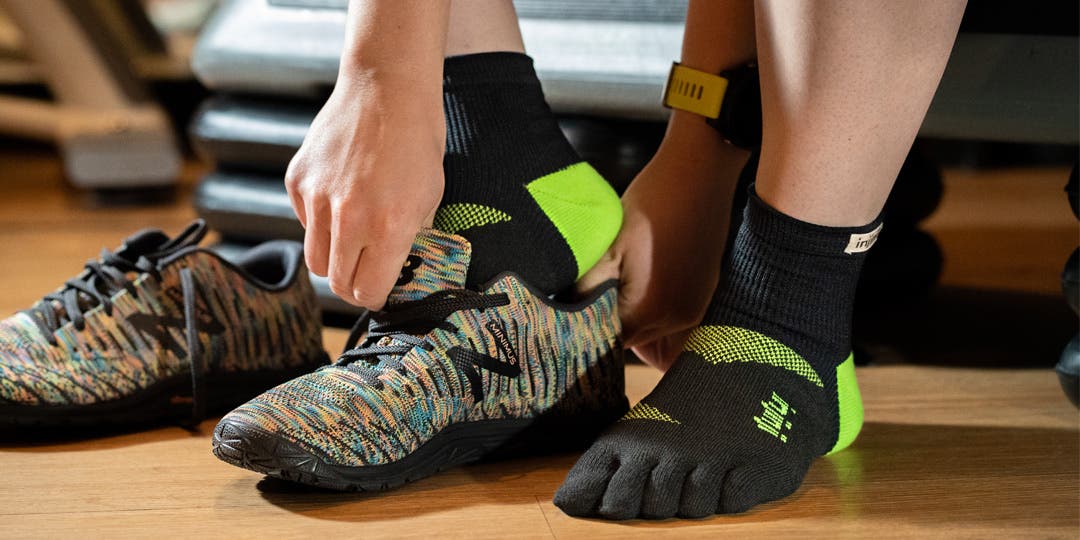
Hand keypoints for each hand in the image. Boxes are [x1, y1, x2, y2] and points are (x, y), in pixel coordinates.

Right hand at [285, 75, 444, 309]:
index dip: (375, 296)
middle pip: (336, 283)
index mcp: (389, 227)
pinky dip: (319, 221)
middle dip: (352, 284)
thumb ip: (410, 238)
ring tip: (353, 238)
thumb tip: (398, 270)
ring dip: (333, 258)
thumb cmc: (417, 142)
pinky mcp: (297, 181)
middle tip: (365, 273)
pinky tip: (341, 196)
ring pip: (314, 259)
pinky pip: (303, 222)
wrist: (386, 89)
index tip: (380, 290)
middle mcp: (349, 218)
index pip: (367, 292)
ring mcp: (317, 199)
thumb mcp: (431, 197)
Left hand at [578, 139, 745, 370]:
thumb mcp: (608, 245)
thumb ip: (588, 289)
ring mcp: (696, 310)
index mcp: (651, 310)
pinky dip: (655, 314)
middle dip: (611, 330)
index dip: (588, 335)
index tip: (571, 320)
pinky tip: (643, 282)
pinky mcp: (704, 296)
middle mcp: (679, 320)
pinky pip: (673, 323)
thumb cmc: (653, 202)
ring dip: (635, 325)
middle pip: (633, 345)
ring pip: (655, 338)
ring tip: (619, 291)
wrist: (699, 173)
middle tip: (592, 301)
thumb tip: (568, 316)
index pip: (610, 346)